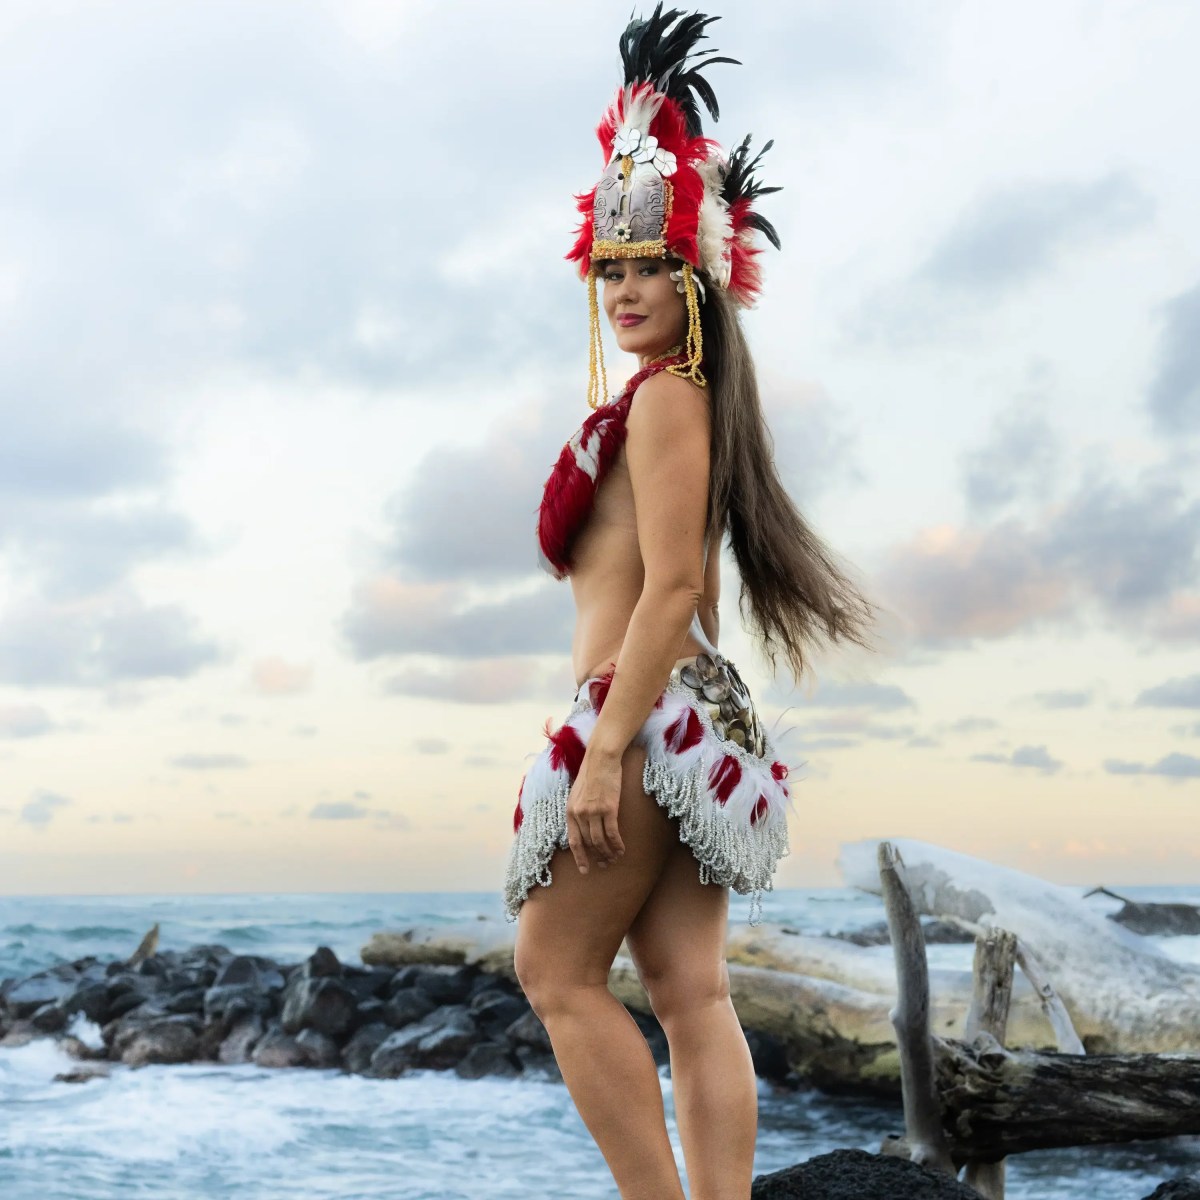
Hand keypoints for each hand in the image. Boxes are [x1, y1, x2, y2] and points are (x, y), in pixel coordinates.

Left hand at [565, 748, 625, 873]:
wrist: (601, 758)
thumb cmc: (591, 773)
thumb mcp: (577, 793)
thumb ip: (578, 810)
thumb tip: (583, 826)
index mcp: (570, 811)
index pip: (573, 841)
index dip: (579, 857)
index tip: (584, 870)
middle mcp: (579, 814)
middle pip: (588, 844)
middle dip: (597, 857)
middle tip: (604, 865)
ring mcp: (594, 812)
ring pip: (600, 841)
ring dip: (608, 853)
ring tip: (614, 859)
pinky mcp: (609, 808)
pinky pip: (612, 833)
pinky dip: (617, 844)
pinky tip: (621, 850)